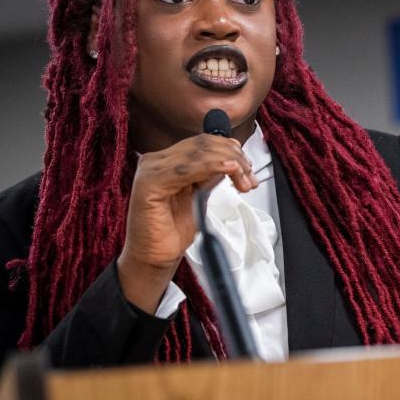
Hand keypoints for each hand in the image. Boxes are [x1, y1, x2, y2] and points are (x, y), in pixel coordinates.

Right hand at [118, 134, 257, 311]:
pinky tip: (228, 171)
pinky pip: (186, 168)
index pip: (203, 142)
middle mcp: (156, 161)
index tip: (248, 167)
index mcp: (167, 160)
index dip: (230, 150)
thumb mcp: (199, 195)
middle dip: (234, 157)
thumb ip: (209, 175)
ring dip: (230, 163)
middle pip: (203, 144)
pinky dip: (212, 166)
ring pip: (199, 153)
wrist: (155, 257)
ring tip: (244, 181)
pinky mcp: (149, 183)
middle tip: (249, 178)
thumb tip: (231, 160)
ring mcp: (151, 169)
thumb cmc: (172, 231)